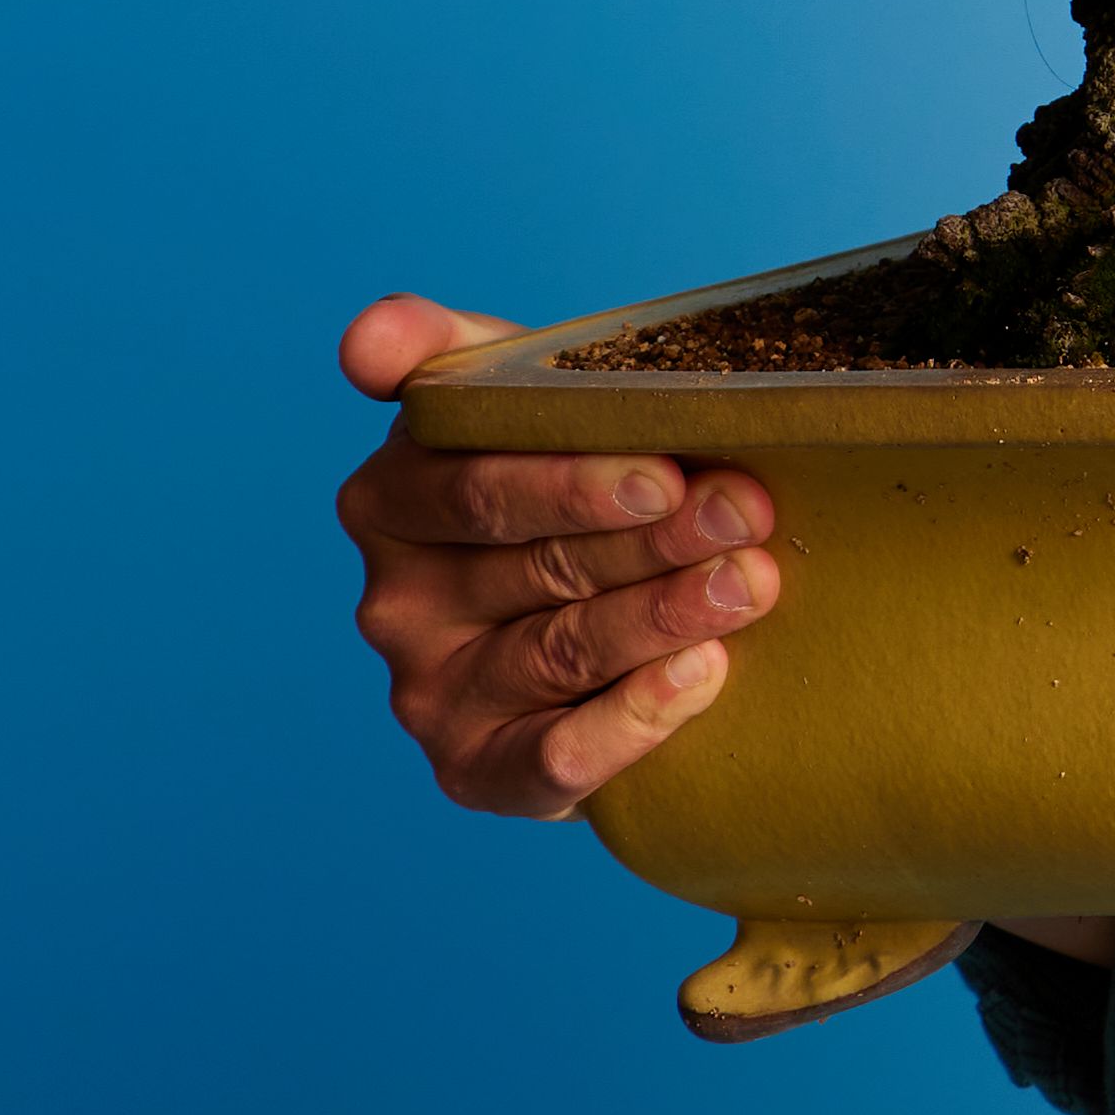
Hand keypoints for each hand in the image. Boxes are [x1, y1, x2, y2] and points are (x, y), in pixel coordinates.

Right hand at [333, 292, 780, 823]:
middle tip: (745, 513)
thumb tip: (364, 343)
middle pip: (534, 565)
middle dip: (652, 538)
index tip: (665, 471)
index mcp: (388, 499)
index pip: (475, 487)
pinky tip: (704, 673)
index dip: (570, 482)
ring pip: (559, 651)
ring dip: (663, 616)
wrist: (590, 618)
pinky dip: (635, 718)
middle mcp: (392, 602)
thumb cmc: (562, 485)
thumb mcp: (511, 400)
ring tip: (750, 583)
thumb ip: (443, 348)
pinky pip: (554, 755)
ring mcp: (429, 694)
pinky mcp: (476, 771)